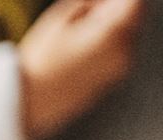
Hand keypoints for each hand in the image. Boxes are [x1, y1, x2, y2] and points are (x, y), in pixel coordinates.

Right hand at [17, 0, 143, 139]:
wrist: (27, 105)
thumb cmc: (39, 62)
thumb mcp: (59, 18)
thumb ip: (89, 3)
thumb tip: (102, 1)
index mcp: (115, 32)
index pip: (135, 1)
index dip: (116, 0)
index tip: (98, 3)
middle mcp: (126, 51)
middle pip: (135, 16)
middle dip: (116, 9)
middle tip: (87, 12)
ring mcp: (121, 69)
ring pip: (128, 34)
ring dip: (112, 26)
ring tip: (78, 34)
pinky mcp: (113, 81)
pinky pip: (119, 53)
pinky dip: (107, 45)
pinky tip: (79, 50)